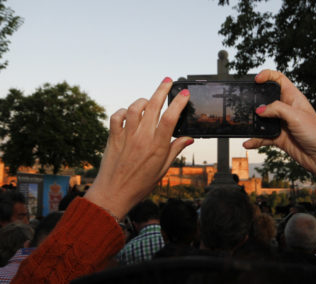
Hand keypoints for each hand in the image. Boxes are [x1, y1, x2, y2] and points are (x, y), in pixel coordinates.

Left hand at [84, 78, 192, 218]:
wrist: (113, 194)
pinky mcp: (113, 137)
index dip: (178, 103)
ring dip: (144, 100)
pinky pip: (117, 117)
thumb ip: (174, 150)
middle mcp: (141, 138)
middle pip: (153, 106)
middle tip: (168, 81)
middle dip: (162, 90)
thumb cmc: (140, 185)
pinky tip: (129, 114)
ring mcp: (126, 136)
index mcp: (157, 147)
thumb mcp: (162, 169)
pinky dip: (123, 111)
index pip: (170, 118)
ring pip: (135, 108)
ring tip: (150, 101)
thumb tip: (188, 138)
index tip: (184, 93)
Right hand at [243, 70, 315, 179]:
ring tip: (245, 124)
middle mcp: (286, 109)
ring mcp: (281, 123)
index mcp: (293, 98)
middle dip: (255, 100)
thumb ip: (277, 109)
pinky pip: (262, 136)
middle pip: (266, 99)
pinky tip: (248, 142)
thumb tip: (259, 110)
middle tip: (244, 102)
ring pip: (262, 119)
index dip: (267, 76)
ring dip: (253, 122)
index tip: (256, 79)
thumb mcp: (296, 116)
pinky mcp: (278, 137)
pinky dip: (255, 140)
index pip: (279, 80)